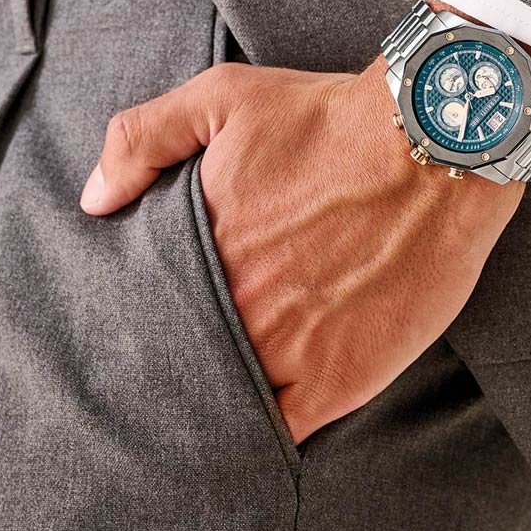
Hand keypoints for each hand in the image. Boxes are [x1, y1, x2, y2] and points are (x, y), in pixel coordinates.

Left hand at [79, 57, 524, 441]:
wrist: (436, 147)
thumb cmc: (335, 119)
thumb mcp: (226, 96)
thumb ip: (143, 138)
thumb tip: (94, 202)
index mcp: (204, 248)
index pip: (146, 310)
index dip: (143, 323)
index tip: (144, 327)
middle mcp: (240, 306)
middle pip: (182, 361)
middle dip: (173, 366)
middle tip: (170, 372)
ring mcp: (290, 348)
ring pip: (228, 401)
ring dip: (217, 404)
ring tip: (209, 408)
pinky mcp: (344, 377)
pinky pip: (285, 431)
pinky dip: (265, 434)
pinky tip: (256, 428)